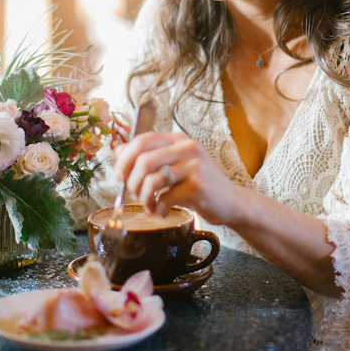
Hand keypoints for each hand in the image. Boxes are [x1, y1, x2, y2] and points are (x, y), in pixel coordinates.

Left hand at [113, 131, 238, 222]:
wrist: (231, 202)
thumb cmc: (198, 184)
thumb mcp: (175, 166)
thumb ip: (150, 157)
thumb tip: (118, 152)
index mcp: (178, 139)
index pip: (142, 140)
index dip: (124, 158)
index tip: (118, 176)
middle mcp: (187, 147)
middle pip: (143, 159)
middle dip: (131, 181)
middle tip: (134, 194)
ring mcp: (194, 165)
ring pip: (151, 180)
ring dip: (144, 198)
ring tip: (149, 205)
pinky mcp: (198, 185)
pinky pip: (165, 198)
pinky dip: (158, 209)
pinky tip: (163, 211)